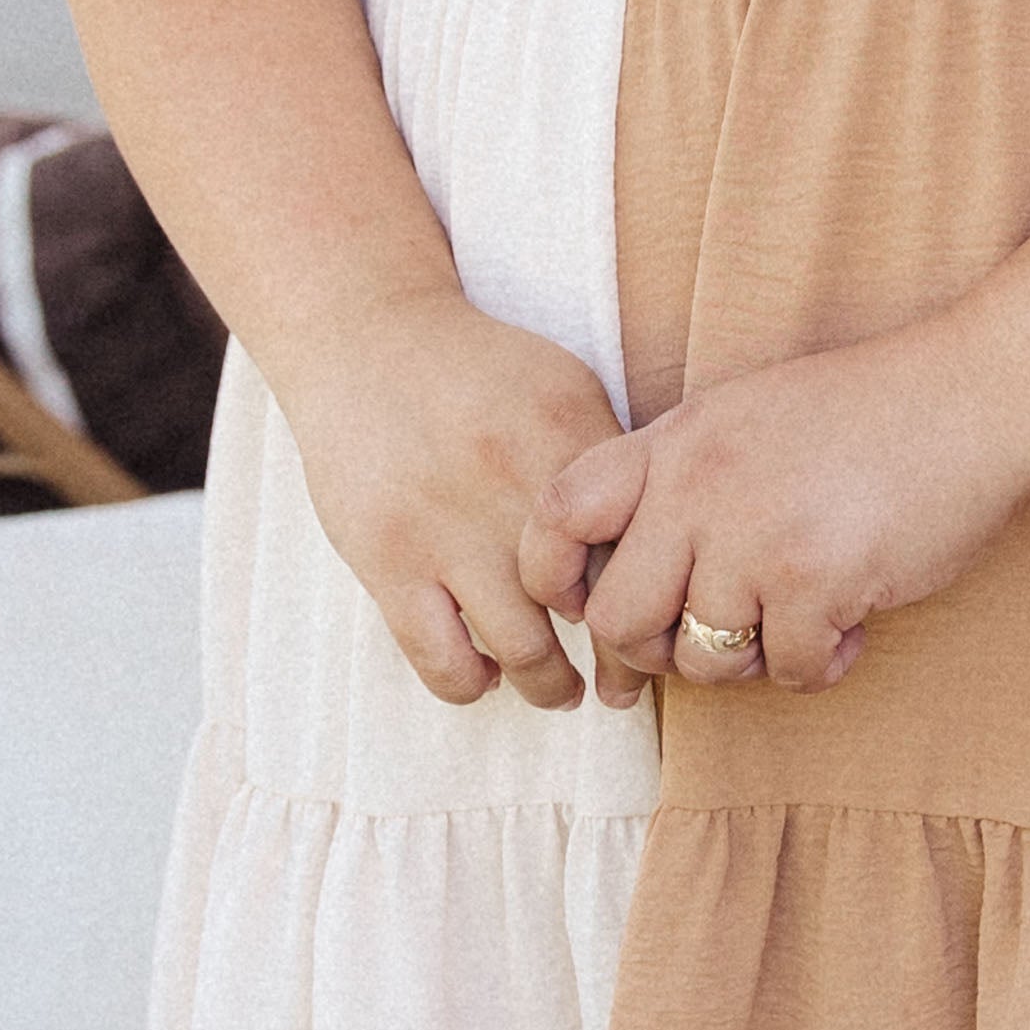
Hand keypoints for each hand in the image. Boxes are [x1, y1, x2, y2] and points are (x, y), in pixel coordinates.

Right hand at [283, 291, 643, 709]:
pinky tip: (486, 675)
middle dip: (617, 664)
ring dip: (549, 684)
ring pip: (524, 648)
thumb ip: (611, 460)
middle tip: (622, 686)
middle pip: (593, 607)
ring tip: (560, 692)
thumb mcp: (563, 388)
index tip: (662, 632)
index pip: (639, 549)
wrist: (364, 338)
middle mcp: (517, 488)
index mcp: (571, 440)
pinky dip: (472, 681)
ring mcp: (450, 530)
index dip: (660, 605)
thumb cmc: (474, 371)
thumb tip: (666, 539)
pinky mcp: (390, 561)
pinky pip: (443, 657)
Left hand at [516, 319, 1029, 694]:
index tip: (590, 600)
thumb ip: (683, 471)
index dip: (552, 573)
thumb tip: (635, 559)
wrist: (976, 394)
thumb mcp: (747, 412)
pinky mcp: (816, 583)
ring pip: (699, 657)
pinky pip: (784, 670)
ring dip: (742, 662)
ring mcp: (754, 539)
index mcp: (675, 442)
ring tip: (786, 630)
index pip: (558, 512)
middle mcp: (699, 489)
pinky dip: (815, 665)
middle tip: (700, 641)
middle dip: (652, 650)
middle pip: (615, 616)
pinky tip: (847, 630)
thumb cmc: (870, 409)